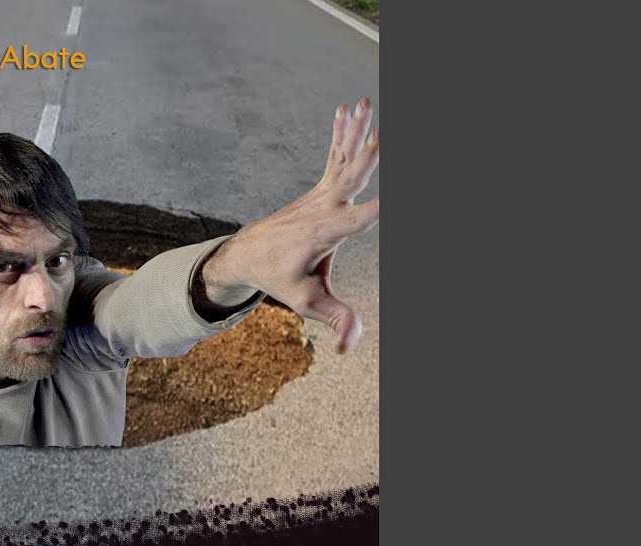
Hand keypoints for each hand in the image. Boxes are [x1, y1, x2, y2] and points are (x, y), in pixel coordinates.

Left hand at [204, 98, 379, 352]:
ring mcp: (320, 194)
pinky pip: (335, 155)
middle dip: (376, 154)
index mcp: (324, 232)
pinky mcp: (320, 187)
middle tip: (391, 133)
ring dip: (358, 130)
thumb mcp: (304, 302)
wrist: (246, 255)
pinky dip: (343, 132)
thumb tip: (350, 347)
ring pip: (345, 157)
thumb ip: (334, 319)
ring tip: (366, 102)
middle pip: (354, 175)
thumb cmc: (279, 278)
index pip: (362, 218)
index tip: (395, 199)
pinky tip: (349, 107)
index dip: (383, 206)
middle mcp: (324, 206)